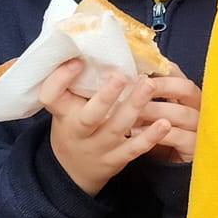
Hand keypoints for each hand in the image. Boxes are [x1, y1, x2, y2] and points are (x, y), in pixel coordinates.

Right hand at [41, 59, 171, 193]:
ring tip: (149, 85)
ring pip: (117, 127)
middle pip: (90, 116)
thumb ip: (74, 84)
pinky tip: (165, 123)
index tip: (76, 61)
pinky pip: (134, 148)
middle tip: (120, 75)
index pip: (52, 96)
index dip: (61, 78)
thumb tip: (88, 46)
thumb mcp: (64, 107)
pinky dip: (150, 137)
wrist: (72, 172)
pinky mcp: (117, 159)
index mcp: (63, 113)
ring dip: (134, 106)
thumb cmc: (72, 127)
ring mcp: (99, 146)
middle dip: (105, 96)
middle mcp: (79, 131)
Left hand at [135, 61, 200, 163]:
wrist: (166, 169)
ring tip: (133, 111)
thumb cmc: (156, 135)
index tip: (138, 66)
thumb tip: (118, 76)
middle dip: (161, 86)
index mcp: (187, 94)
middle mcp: (198, 108)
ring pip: (181, 113)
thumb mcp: (151, 111)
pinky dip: (156, 133)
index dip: (160, 68)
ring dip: (155, 110)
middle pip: (185, 89)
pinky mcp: (195, 147)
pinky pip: (177, 136)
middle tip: (138, 86)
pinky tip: (135, 132)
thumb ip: (143, 95)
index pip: (178, 73)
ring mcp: (199, 128)